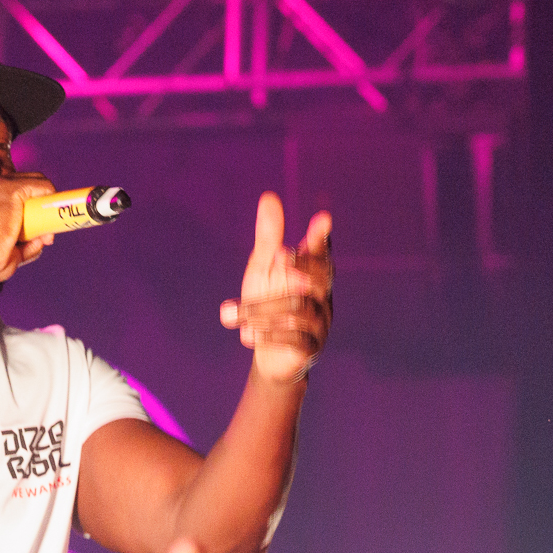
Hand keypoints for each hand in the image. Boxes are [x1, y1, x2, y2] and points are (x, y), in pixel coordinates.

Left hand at [219, 194, 331, 383]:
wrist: (266, 355)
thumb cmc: (267, 303)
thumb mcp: (262, 269)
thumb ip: (269, 237)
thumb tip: (269, 196)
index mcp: (312, 274)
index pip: (321, 252)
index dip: (322, 238)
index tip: (322, 218)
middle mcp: (322, 296)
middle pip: (320, 278)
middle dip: (301, 268)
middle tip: (281, 258)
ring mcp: (321, 323)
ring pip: (297, 311)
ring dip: (259, 311)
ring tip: (229, 315)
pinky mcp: (311, 348)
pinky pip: (295, 339)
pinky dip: (268, 336)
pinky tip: (247, 337)